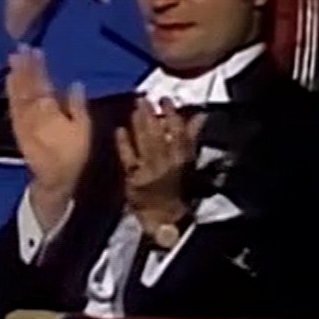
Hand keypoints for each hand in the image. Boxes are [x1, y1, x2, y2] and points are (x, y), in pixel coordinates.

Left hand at [7, 48, 91, 218]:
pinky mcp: (17, 128)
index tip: (35, 50)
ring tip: (12, 60)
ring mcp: (22, 120)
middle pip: (26, 85)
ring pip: (16, 93)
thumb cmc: (73, 155)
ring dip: (14, 75)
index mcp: (49, 110)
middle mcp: (32, 112)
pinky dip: (11, 91)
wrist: (54, 179)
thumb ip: (77, 106)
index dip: (37, 66)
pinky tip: (10, 81)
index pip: (42, 83)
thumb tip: (75, 83)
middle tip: (19, 49)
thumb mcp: (83, 130)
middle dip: (23, 66)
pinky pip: (12, 105)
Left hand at [114, 97, 205, 230]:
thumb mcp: (188, 164)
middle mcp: (168, 164)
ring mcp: (150, 172)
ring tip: (134, 108)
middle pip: (159, 136)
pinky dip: (124, 144)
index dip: (172, 115)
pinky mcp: (134, 180)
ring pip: (145, 144)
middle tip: (143, 98)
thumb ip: (191, 138)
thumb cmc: (178, 190)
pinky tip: (119, 130)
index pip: (179, 134)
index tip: (164, 100)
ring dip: (139, 124)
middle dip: (151, 115)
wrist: (166, 220)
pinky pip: (129, 159)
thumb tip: (199, 115)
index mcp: (183, 160)